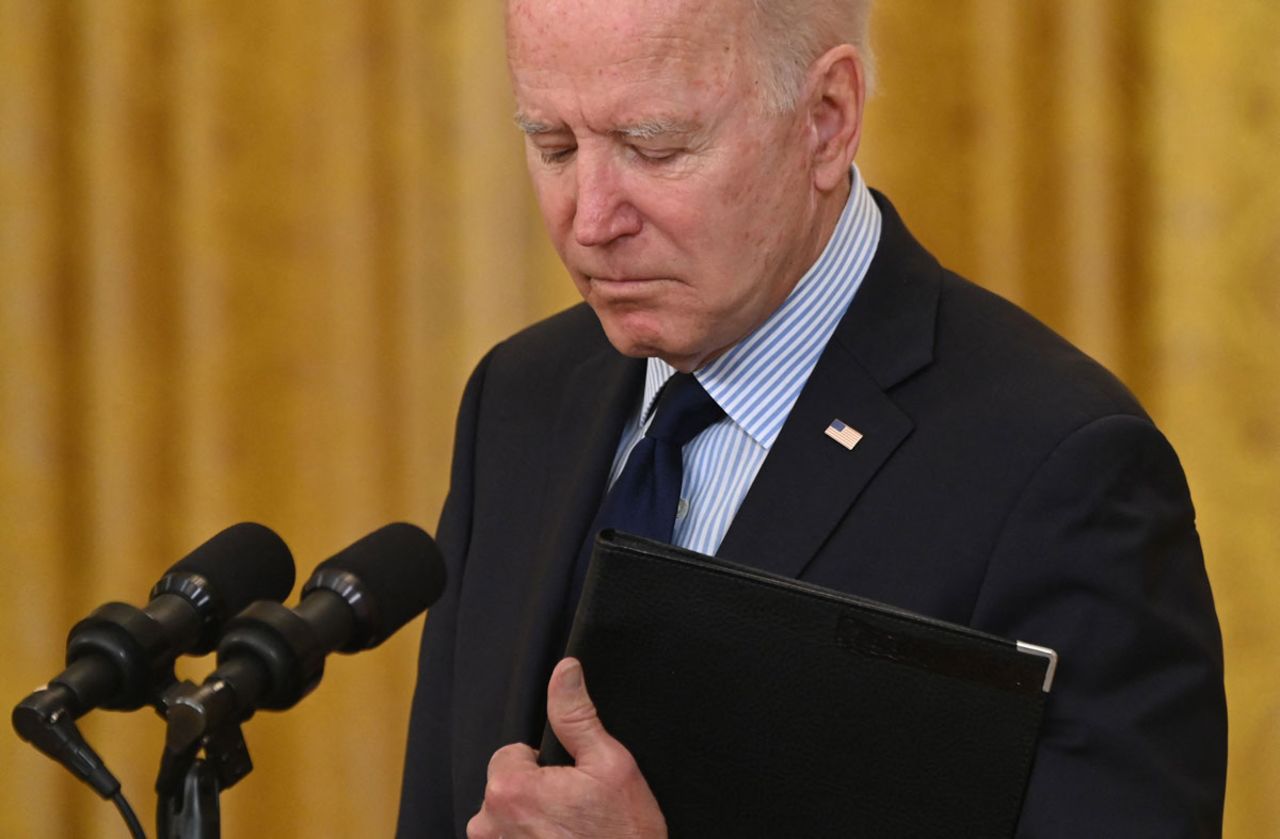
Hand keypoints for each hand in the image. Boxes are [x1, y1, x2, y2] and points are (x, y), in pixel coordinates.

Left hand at [466, 657, 666, 837]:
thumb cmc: (624, 836)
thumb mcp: (611, 765)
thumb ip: (577, 716)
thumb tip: (565, 671)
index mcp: (510, 788)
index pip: (510, 755)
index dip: (545, 766)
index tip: (572, 786)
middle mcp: (489, 825)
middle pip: (506, 789)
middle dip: (536, 795)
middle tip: (575, 814)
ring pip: (506, 822)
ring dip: (531, 825)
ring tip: (570, 836)